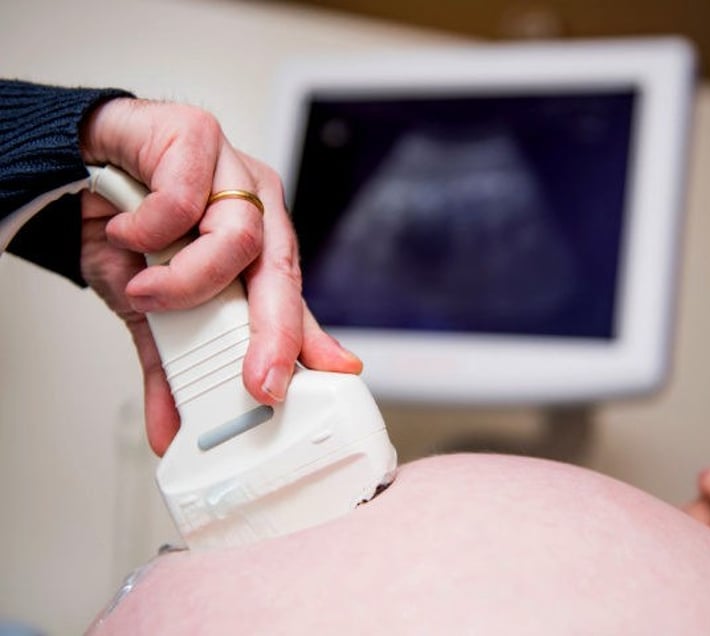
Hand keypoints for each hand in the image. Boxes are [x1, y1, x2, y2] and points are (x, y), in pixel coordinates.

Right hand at [78, 97, 361, 455]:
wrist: (73, 172)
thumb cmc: (125, 230)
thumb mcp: (153, 307)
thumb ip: (172, 362)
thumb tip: (171, 428)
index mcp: (257, 248)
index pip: (291, 300)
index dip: (304, 344)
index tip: (318, 383)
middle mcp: (256, 208)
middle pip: (282, 273)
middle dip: (272, 335)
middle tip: (257, 382)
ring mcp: (233, 169)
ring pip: (242, 237)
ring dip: (188, 279)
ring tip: (146, 290)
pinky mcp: (197, 135)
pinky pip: (186, 194)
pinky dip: (151, 226)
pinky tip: (127, 233)